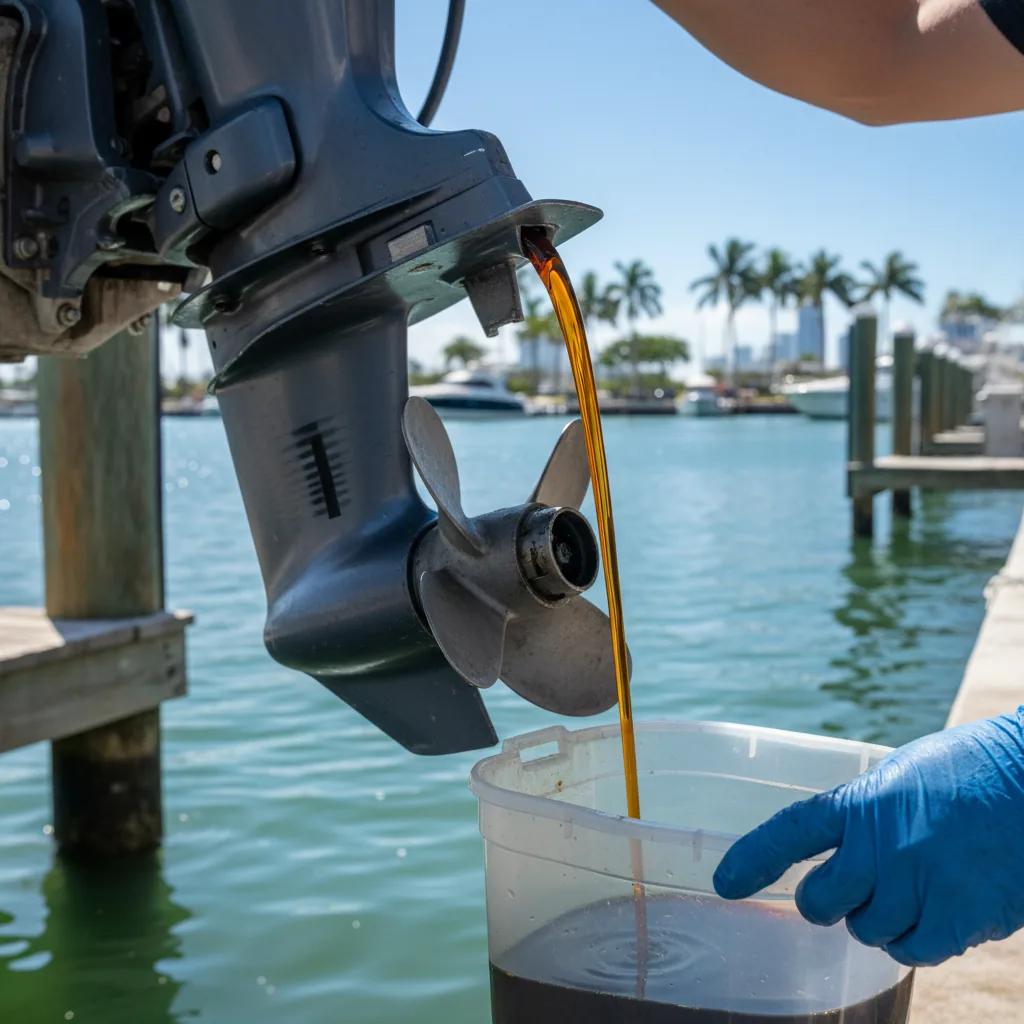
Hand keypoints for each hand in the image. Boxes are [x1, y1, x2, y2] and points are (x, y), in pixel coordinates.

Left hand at [713, 709, 1023, 966]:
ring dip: (882, 919)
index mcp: (863, 801)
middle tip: (852, 888)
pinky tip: (940, 912)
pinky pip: (912, 952)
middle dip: (827, 901)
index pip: (791, 832)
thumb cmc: (970, 773)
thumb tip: (839, 854)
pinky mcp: (960, 916)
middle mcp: (883, 844)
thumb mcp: (901, 777)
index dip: (753, 858)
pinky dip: (918, 941)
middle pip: (821, 901)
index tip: (724, 883)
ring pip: (867, 932)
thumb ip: (864, 815)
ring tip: (917, 886)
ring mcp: (920, 882)